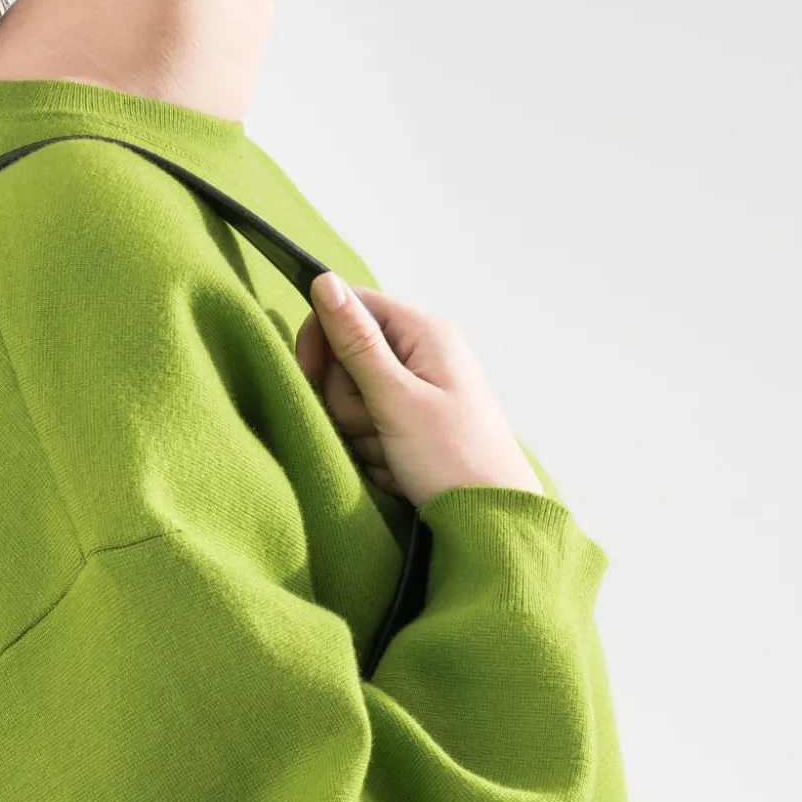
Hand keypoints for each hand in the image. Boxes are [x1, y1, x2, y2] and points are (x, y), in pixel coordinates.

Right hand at [294, 271, 543, 507]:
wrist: (491, 520)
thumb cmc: (453, 458)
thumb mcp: (396, 397)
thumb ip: (356, 341)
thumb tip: (324, 281)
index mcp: (424, 334)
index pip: (352, 306)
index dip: (323, 337)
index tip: (310, 375)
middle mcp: (422, 355)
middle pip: (347, 359)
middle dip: (349, 400)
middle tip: (377, 426)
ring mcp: (418, 391)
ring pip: (354, 399)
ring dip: (363, 432)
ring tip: (394, 452)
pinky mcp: (413, 424)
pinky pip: (370, 428)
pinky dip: (376, 450)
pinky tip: (400, 467)